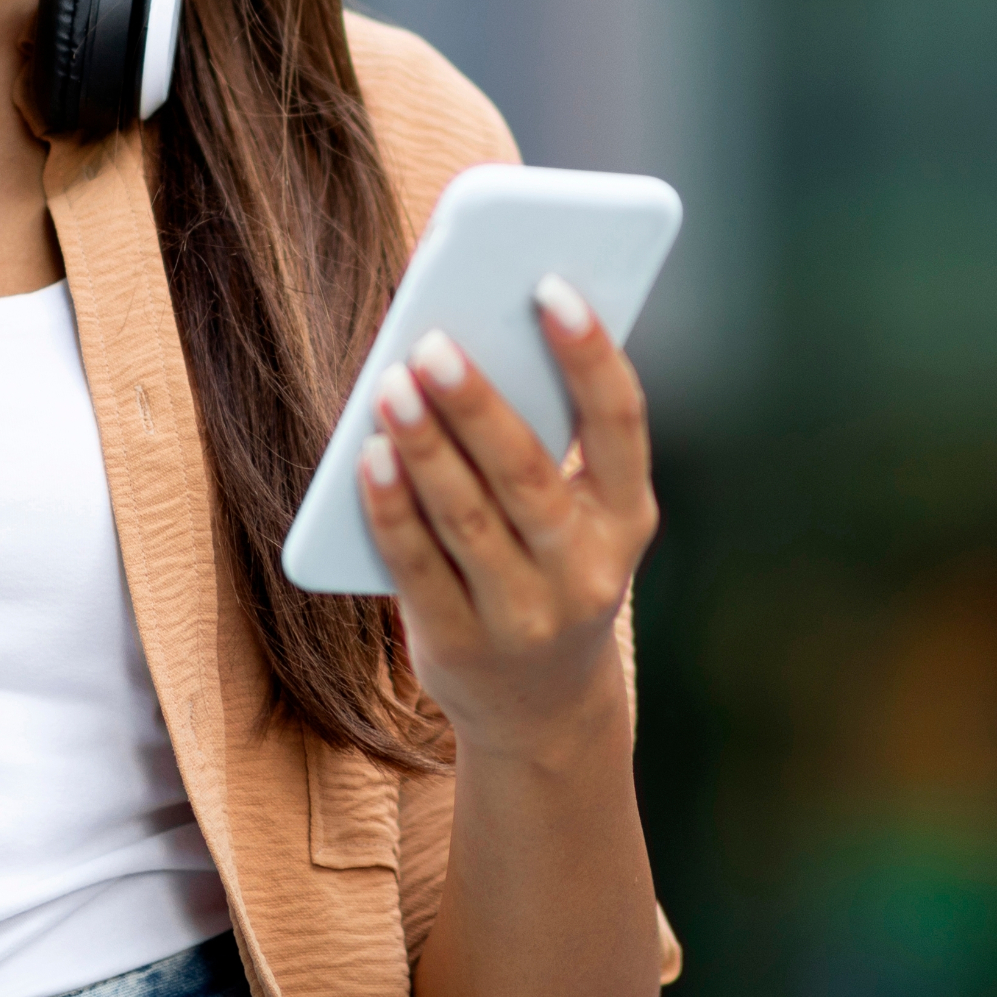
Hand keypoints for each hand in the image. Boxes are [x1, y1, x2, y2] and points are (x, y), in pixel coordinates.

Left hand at [356, 279, 658, 757]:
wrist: (541, 707)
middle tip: (433, 341)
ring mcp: (525, 616)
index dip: (590, 354)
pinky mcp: (461, 645)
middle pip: (528, 474)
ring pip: (468, 519)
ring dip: (424, 446)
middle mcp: (586, 570)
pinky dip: (391, 508)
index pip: (620, 424)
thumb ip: (542, 442)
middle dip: (477, 403)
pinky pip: (417, 567)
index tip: (552, 289)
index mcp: (628, 519)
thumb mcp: (577, 516)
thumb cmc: (549, 570)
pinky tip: (368, 457)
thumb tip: (468, 339)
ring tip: (390, 385)